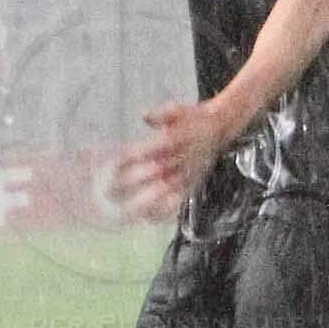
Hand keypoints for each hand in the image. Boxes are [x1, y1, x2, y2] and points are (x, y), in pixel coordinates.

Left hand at [114, 99, 239, 222]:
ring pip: (163, 190)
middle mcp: (179, 159)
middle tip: (109, 189)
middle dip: (131, 181)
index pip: (149, 151)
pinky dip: (162, 210)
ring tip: (124, 207)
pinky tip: (146, 217)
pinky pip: (176, 201)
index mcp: (174, 140)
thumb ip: (161, 114)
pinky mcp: (191, 184)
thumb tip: (144, 115)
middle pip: (152, 172)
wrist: (219, 129)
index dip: (130, 158)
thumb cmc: (193, 118)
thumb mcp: (178, 110)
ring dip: (143, 198)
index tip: (113, 164)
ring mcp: (186, 174)